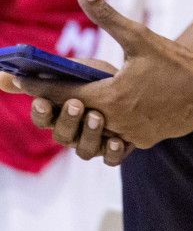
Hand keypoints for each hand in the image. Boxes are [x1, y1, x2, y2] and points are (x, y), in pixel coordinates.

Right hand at [1, 60, 133, 164]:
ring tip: (98, 116)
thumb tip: (1, 75)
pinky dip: (113, 152)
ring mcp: (94, 144)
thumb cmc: (101, 79)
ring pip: (85, 150)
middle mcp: (73, 133)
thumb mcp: (75, 71)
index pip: (43, 119)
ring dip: (90, 133)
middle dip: (67, 120)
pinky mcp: (116, 150)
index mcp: (60, 114)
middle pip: (62, 136)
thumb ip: (45, 75)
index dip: (41, 112)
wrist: (141, 88)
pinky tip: (118, 140)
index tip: (43, 100)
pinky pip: (112, 158)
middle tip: (76, 104)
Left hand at [13, 0, 192, 149]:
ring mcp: (127, 135)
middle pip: (70, 119)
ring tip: (79, 107)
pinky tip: (112, 117)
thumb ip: (107, 16)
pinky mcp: (142, 142)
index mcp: (107, 96)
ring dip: (82, 121)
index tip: (15, 80)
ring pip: (91, 133)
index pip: (59, 95)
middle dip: (55, 107)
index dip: (35, 87)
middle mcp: (112, 121)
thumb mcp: (140, 37)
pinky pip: (116, 139)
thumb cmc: (176, 62)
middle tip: (45, 94)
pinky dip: (109, 129)